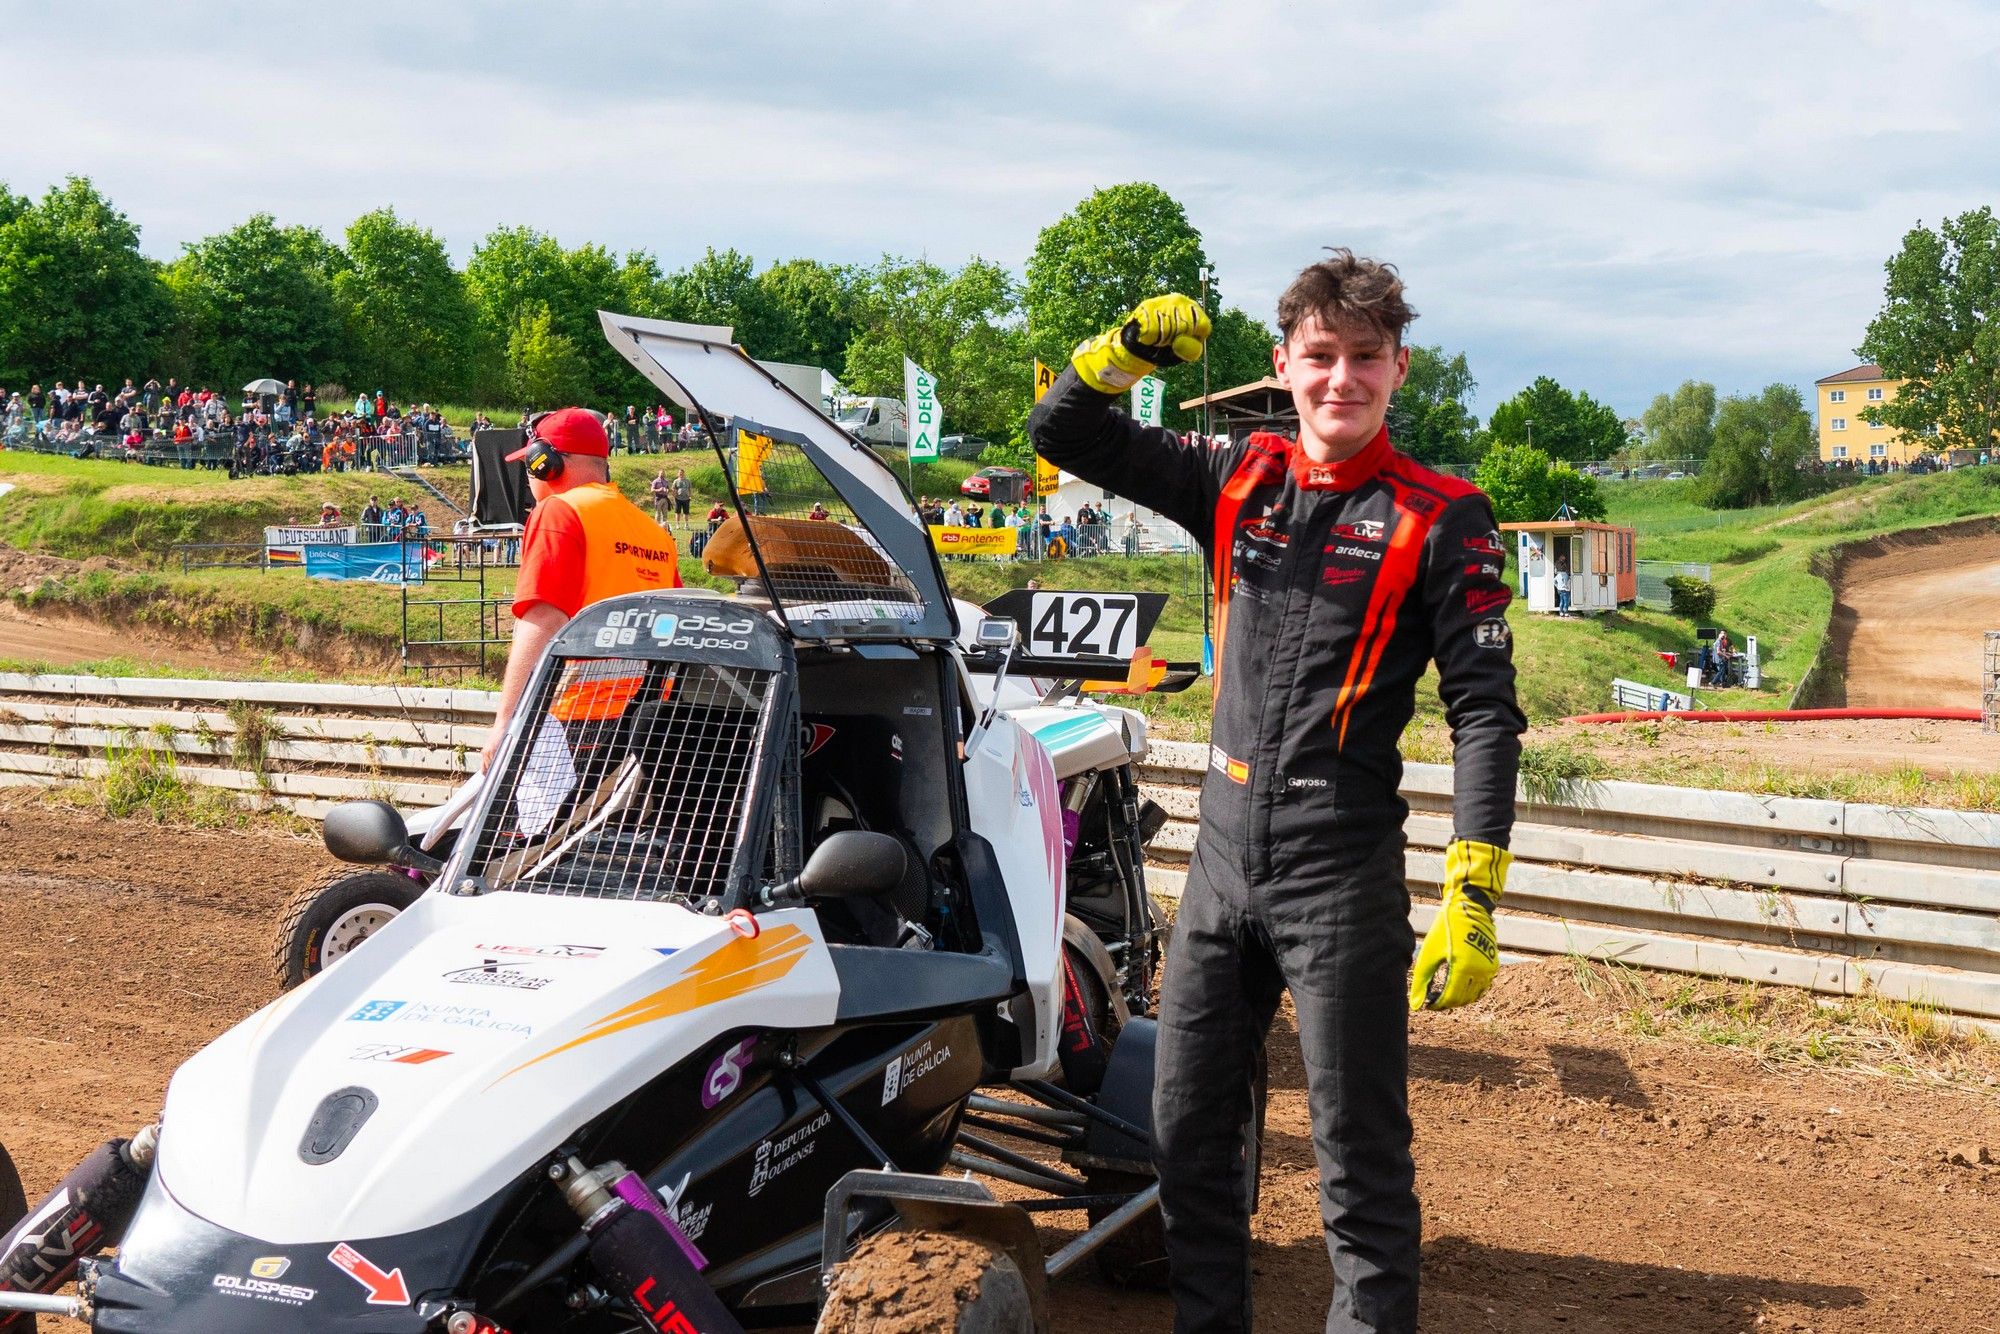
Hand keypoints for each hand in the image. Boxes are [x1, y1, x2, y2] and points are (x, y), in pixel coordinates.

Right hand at [1071, 294, 1211, 393]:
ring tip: (1157, 339)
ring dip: (1161, 340)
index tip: (1181, 344)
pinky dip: (1149, 338)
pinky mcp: (1146, 306)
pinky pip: (1151, 329)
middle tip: (1167, 342)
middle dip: (1175, 340)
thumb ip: (1191, 350)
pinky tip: (1148, 336)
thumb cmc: (1167, 347)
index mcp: (1195, 311)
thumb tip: (1183, 343)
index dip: (1192, 339)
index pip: (1202, 325)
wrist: (1142, 344)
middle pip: (1185, 327)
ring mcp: (1163, 301)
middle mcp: (1180, 300)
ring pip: (1168, 328)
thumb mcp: (1184, 353)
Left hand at [1410, 840, 1510, 1010]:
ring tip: (1444, 993)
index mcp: (1463, 967)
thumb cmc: (1445, 928)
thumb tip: (1416, 1005)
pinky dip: (1471, 991)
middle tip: (1433, 999)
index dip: (1438, 1004)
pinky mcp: (1493, 964)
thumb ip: (1422, 981)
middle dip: (1447, 1002)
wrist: (1468, 907)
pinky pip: (1483, 986)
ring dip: (1459, 998)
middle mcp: (1480, 970)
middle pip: (1462, 999)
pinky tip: (1458, 986)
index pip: (1450, 998)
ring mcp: (1489, 968)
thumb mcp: (1429, 954)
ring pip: (1474, 995)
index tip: (1427, 1004)